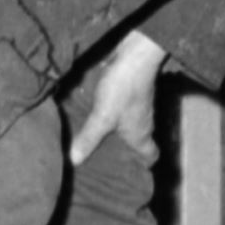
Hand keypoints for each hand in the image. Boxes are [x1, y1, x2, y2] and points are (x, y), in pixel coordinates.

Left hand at [69, 30, 168, 164]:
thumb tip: (74, 161)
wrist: (136, 52)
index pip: (151, 155)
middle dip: (123, 151)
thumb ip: (89, 138)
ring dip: (114, 131)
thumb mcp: (102, 117)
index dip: (143, 165)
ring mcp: (137, 106)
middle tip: (102, 158)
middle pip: (138, 142)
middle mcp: (142, 122)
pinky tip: (91, 113)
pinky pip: (120, 109)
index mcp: (141, 134)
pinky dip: (110, 113)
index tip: (129, 172)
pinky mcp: (129, 91)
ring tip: (92, 138)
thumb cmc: (124, 88)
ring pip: (128, 124)